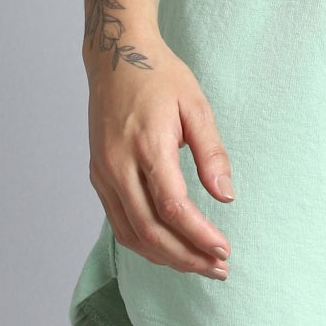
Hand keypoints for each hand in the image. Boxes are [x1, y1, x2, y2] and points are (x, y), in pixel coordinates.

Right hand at [85, 35, 236, 278]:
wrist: (116, 57)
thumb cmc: (160, 77)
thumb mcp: (195, 104)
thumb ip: (211, 152)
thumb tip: (226, 196)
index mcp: (147, 146)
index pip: (173, 208)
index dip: (199, 236)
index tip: (224, 251)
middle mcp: (118, 166)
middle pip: (150, 231)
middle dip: (186, 257)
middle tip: (218, 268)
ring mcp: (103, 173)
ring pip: (131, 234)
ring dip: (166, 257)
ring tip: (199, 264)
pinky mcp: (98, 176)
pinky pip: (120, 222)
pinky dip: (145, 242)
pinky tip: (170, 246)